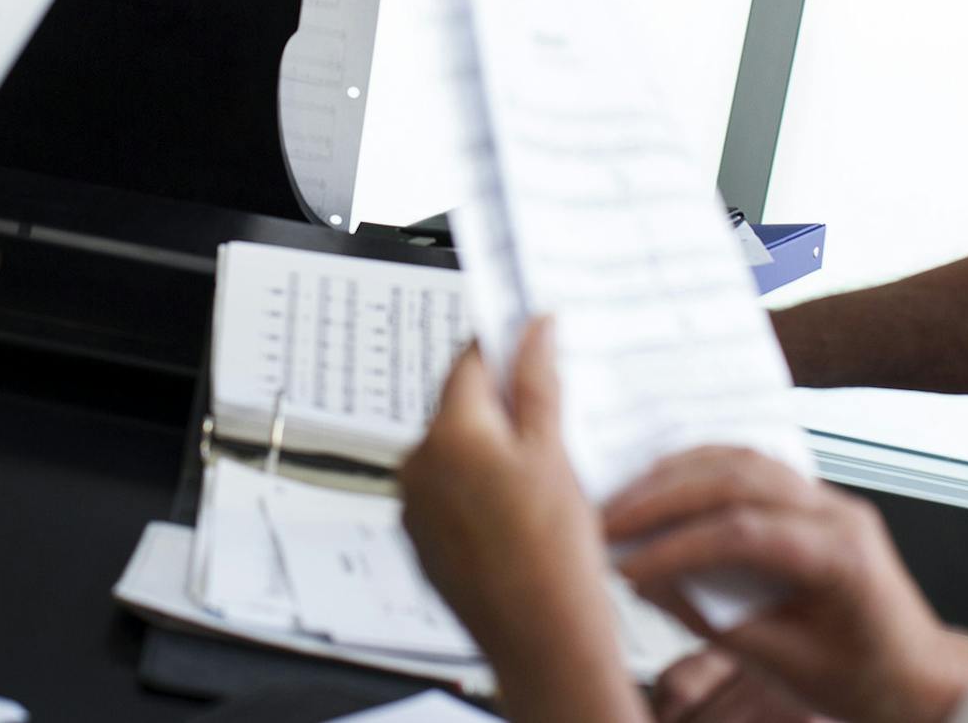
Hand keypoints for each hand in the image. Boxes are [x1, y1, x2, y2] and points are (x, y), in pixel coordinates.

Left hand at [399, 321, 642, 722]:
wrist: (542, 639)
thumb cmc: (552, 554)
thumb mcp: (554, 453)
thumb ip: (538, 382)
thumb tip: (534, 328)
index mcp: (448, 434)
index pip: (468, 362)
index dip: (501, 346)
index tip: (526, 338)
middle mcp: (417, 465)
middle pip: (459, 407)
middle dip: (500, 405)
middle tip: (550, 415)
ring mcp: (413, 506)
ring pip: (453, 452)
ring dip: (488, 448)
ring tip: (539, 475)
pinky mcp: (419, 540)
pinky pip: (446, 493)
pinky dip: (476, 488)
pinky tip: (517, 510)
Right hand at [606, 448, 967, 722]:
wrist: (915, 675)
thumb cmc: (863, 677)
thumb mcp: (784, 663)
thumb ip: (714, 621)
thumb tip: (648, 583)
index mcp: (843, 556)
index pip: (744, 534)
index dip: (677, 547)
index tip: (627, 564)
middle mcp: (839, 513)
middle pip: (738, 480)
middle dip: (664, 498)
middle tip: (610, 519)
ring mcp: (828, 500)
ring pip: (743, 460)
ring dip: (679, 474)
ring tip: (627, 498)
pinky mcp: (811, 500)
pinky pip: (752, 466)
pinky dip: (702, 470)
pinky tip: (666, 486)